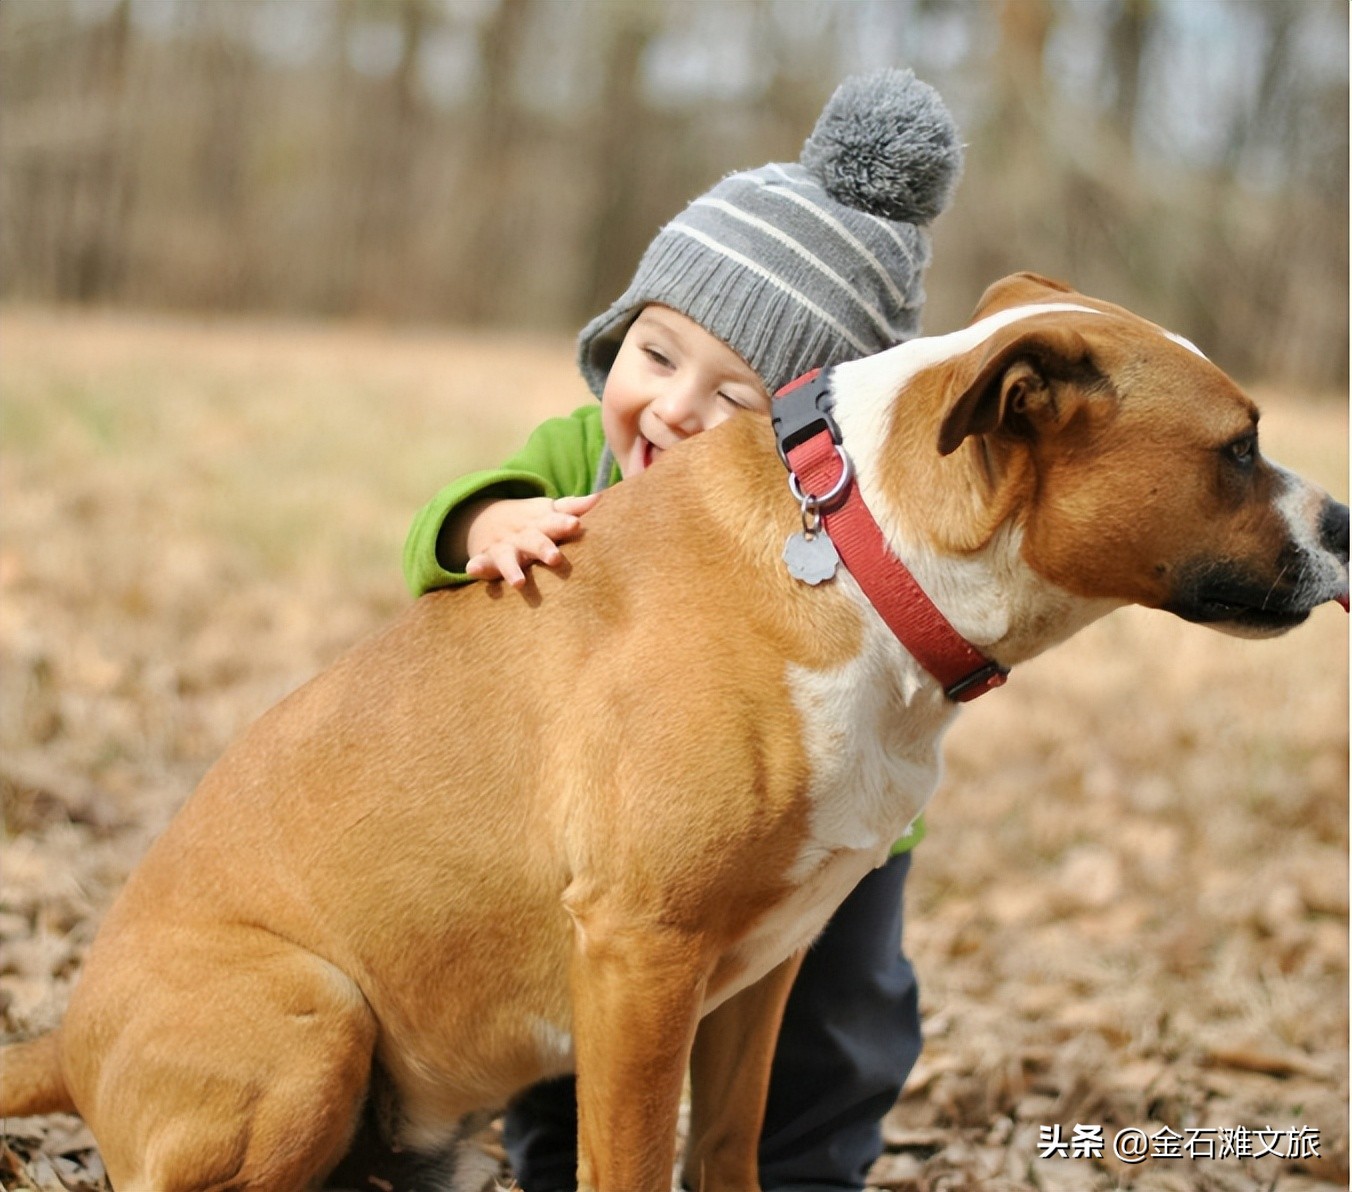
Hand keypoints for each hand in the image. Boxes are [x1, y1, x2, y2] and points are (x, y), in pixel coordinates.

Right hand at [463, 493, 600, 586]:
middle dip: (543, 548)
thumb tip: (600, 497)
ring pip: (507, 558)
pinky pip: (480, 564)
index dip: (564, 523)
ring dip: (512, 569)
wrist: (487, 518)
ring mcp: (504, 547)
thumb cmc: (532, 521)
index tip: (576, 524)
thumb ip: (572, 508)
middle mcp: (523, 535)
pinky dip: (476, 567)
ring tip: (518, 582)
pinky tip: (472, 570)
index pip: (555, 522)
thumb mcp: (549, 511)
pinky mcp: (486, 558)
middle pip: (534, 541)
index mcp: (541, 523)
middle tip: (555, 558)